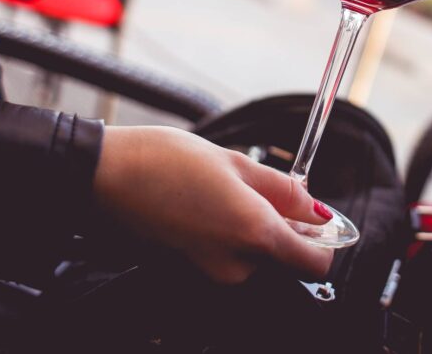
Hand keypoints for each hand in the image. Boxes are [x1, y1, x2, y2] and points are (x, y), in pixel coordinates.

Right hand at [94, 125, 334, 283]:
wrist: (106, 175)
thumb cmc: (168, 161)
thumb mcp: (236, 162)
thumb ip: (284, 191)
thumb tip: (318, 212)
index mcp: (255, 234)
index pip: (314, 264)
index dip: (324, 242)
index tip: (319, 219)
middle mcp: (236, 264)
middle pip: (283, 258)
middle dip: (282, 227)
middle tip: (257, 188)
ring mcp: (211, 271)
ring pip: (255, 256)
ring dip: (253, 228)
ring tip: (223, 190)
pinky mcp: (191, 269)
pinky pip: (228, 256)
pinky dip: (228, 233)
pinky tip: (206, 203)